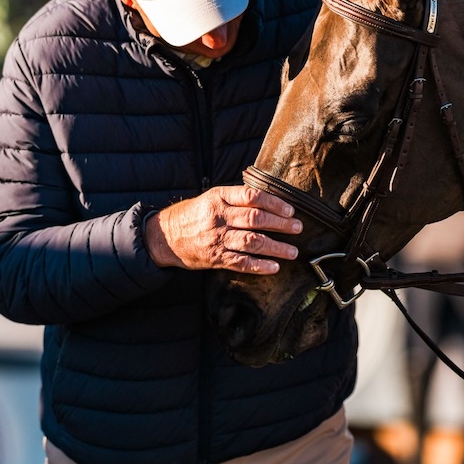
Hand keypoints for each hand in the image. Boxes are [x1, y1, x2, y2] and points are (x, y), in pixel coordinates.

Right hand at [144, 186, 302, 273]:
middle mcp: (219, 217)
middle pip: (255, 219)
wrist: (166, 236)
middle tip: (297, 228)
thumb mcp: (212, 198)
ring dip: (276, 247)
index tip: (290, 210)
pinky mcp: (215, 257)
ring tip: (292, 251)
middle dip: (280, 224)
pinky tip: (274, 267)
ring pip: (252, 242)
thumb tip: (272, 201)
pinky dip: (259, 266)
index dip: (274, 202)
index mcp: (219, 197)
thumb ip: (238, 199)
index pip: (252, 196)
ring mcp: (217, 238)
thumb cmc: (195, 215)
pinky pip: (241, 263)